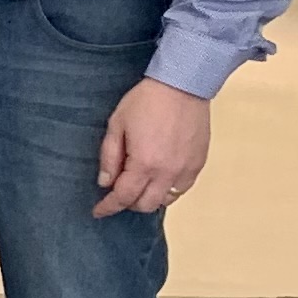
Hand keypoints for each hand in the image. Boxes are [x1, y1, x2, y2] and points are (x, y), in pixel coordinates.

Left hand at [94, 77, 210, 217]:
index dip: (109, 207)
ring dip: (149, 198)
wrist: (182, 85)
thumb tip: (105, 182)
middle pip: (145, 205)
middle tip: (118, 191)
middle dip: (128, 202)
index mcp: (144, 164)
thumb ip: (109, 156)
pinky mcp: (198, 163)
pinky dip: (168, 190)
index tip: (99, 211)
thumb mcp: (117, 124)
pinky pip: (182, 189)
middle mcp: (167, 172)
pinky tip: (159, 179)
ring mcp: (186, 170)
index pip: (123, 197)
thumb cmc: (147, 101)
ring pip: (165, 200)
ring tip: (139, 185)